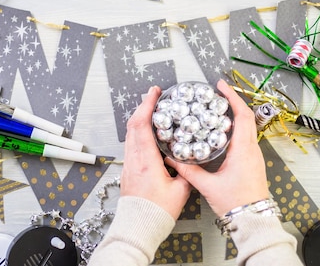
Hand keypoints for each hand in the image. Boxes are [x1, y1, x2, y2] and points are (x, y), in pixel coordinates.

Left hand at [120, 86, 191, 219]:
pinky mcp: (128, 171)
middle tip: (153, 95)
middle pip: (133, 124)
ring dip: (139, 118)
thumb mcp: (180, 191)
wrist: (137, 227)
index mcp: (146, 161)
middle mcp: (134, 160)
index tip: (154, 93)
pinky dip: (138, 131)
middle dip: (142, 106)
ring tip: (151, 110)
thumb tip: (191, 161)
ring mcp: (129, 165)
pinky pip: (131, 144)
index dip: (147, 105)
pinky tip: (147, 132)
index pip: (142, 125)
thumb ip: (186, 172)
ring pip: (130, 134)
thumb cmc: (156, 212)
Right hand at [169, 79, 268, 215]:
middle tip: (217, 94)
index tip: (220, 86)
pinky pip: (246, 137)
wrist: (253, 219)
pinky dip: (236, 128)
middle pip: (246, 117)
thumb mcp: (208, 186)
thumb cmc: (236, 204)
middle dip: (232, 102)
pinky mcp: (253, 162)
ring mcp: (254, 155)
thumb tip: (174, 159)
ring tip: (218, 108)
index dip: (232, 97)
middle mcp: (252, 149)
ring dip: (235, 114)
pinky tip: (223, 131)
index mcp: (243, 150)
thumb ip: (189, 171)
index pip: (241, 115)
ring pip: (247, 127)